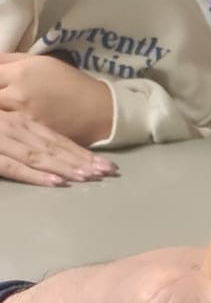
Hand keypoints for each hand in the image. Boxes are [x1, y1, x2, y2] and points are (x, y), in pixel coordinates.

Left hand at [0, 53, 114, 146]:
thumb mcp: (38, 62)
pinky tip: (5, 135)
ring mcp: (24, 121)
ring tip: (1, 116)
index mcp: (18, 74)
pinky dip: (5, 135)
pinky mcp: (32, 140)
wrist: (100, 111)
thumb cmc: (69, 82)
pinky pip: (11, 136)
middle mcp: (17, 98)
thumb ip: (8, 61)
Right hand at [0, 107, 115, 185]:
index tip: (105, 163)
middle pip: (52, 147)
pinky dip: (36, 175)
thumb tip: (50, 148)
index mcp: (18, 120)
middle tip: (108, 171)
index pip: (55, 138)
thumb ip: (23, 133)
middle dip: (82, 160)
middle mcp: (12, 128)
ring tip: (89, 176)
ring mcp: (0, 142)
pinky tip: (57, 181)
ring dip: (65, 167)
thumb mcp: (5, 123)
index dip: (81, 151)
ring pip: (37, 156)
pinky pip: (13, 167)